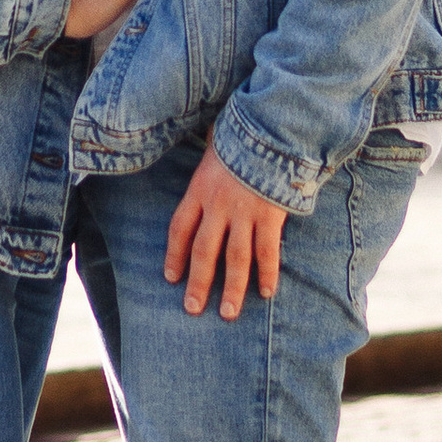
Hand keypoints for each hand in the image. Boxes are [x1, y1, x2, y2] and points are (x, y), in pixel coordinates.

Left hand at [163, 143, 287, 318]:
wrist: (270, 128)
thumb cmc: (239, 137)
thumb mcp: (212, 152)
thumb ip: (206, 172)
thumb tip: (206, 171)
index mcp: (199, 190)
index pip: (179, 229)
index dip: (174, 255)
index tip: (171, 278)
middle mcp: (218, 205)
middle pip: (203, 251)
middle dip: (198, 282)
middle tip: (192, 309)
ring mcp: (244, 212)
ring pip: (235, 257)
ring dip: (231, 288)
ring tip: (227, 313)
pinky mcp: (270, 215)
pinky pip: (267, 250)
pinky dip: (267, 273)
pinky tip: (266, 292)